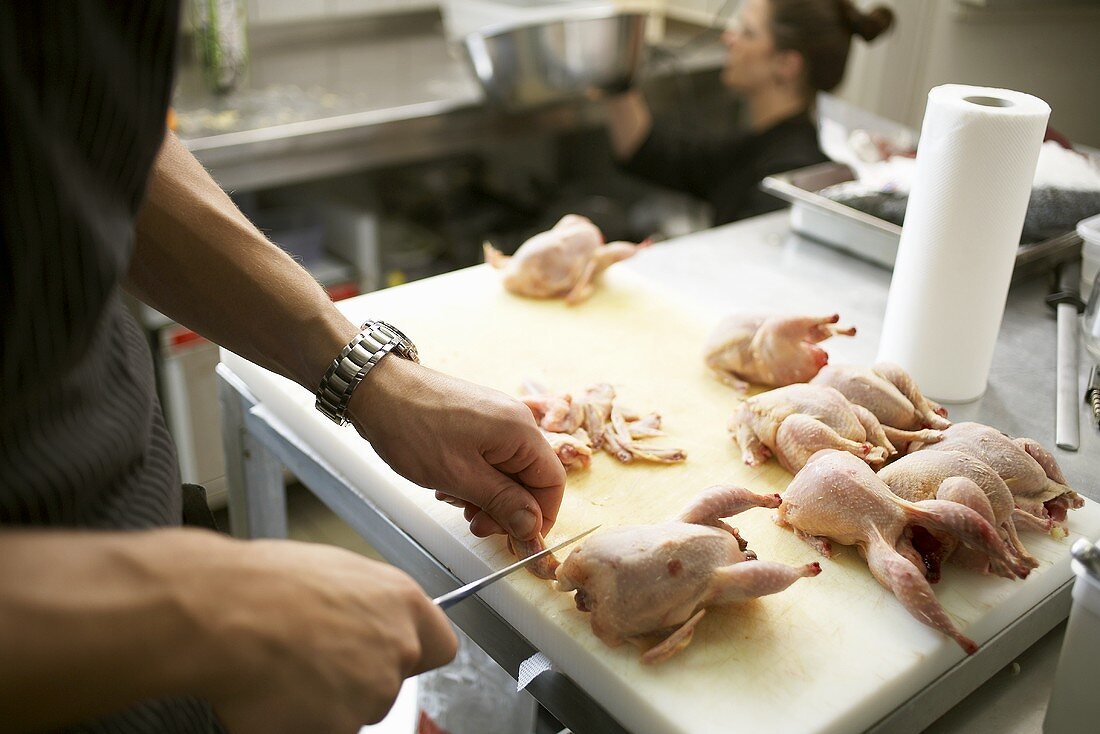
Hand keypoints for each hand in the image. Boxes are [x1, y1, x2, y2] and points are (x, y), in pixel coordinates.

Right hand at [199, 538, 456, 731]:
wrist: (220, 613)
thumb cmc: (264, 583)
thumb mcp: (334, 570)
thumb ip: (369, 602)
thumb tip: (370, 616)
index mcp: (403, 603)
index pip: (439, 646)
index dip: (411, 652)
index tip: (387, 653)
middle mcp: (397, 649)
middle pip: (392, 681)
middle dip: (359, 677)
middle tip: (313, 658)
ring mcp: (371, 694)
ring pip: (356, 709)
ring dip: (327, 700)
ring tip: (285, 668)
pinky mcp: (339, 729)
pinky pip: (323, 730)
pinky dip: (300, 721)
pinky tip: (274, 692)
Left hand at [347, 357, 566, 540]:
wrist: (375, 390)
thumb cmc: (413, 428)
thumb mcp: (460, 476)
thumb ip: (503, 503)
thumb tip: (533, 528)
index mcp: (520, 431)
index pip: (553, 483)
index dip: (540, 516)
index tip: (518, 540)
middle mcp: (514, 422)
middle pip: (530, 478)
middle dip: (506, 508)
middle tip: (476, 524)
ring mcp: (494, 419)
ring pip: (507, 472)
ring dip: (486, 495)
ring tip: (453, 499)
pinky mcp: (476, 421)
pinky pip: (488, 459)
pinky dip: (473, 478)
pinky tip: (447, 483)